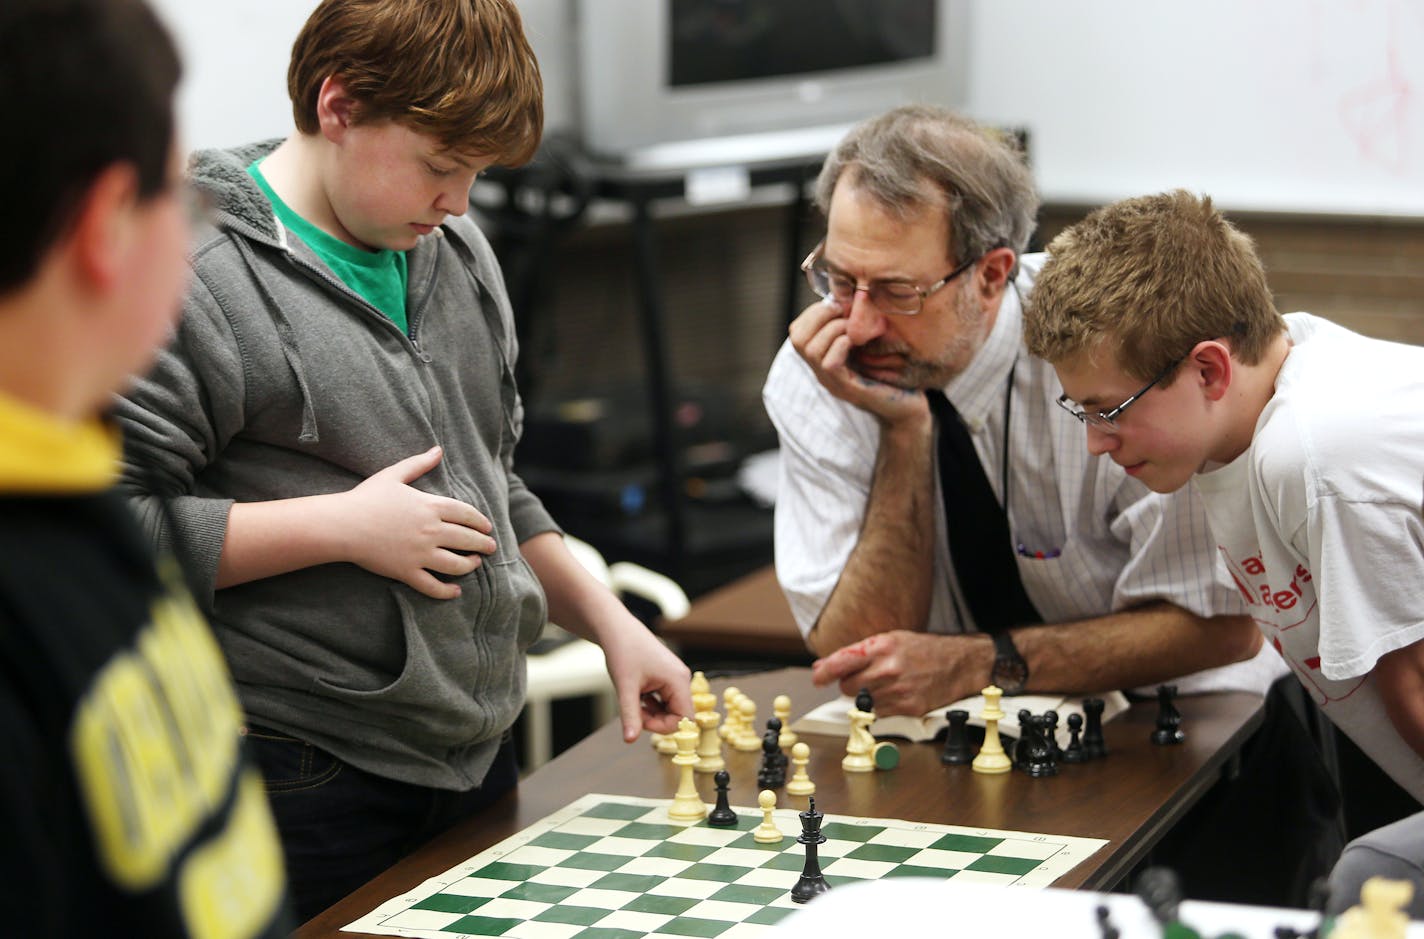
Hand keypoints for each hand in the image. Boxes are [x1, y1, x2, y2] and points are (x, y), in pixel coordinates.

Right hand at [340, 446, 495, 599]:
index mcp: (430, 506)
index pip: (466, 514)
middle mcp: (431, 530)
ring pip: (456, 564)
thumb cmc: (366, 497)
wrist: (342, 524)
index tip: (487, 527)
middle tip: (491, 547)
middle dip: (483, 544)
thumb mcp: (394, 474)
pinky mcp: (406, 572)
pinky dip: (447, 591)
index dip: (480, 522)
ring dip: (470, 565)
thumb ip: (419, 463)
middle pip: (467, 539)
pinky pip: (432, 586)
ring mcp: (420, 553)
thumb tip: (438, 450)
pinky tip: (456, 591)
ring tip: (476, 563)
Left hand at [598, 613, 693, 741]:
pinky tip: (637, 693)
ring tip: (634, 699)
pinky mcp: (667, 676)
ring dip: (652, 711)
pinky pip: (665, 699)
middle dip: (655, 719)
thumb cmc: (623, 651)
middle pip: (677, 714)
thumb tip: (630, 740)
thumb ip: (631, 715)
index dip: (663, 726)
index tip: (640, 721)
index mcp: (678, 680)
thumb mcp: (625, 687)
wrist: (616, 629)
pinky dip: (651, 702)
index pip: (684, 718)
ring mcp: (675, 677)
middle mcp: (681, 678)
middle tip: (634, 710)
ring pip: (669, 707)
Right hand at [787, 299, 929, 427]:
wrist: (908, 407)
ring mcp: (832, 382)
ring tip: (854, 329)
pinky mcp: (848, 389)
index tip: (839, 305)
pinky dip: (841, 345)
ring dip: (834, 329)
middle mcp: (822, 371)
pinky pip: (830, 364)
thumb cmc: (892, 372)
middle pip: (797, 339)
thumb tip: (849, 294)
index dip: (814, 312)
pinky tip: (856, 343)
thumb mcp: (869, 342)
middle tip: (845, 313)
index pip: (797, 331)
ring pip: (811, 350)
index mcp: (823, 358)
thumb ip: (855, 324)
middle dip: (820, 316)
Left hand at [810, 630, 988, 715]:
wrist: (960, 663)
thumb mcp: (890, 640)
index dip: (824, 672)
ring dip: (867, 697)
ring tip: (887, 684)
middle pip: (847, 687)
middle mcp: (888, 669)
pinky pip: (879, 713)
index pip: (842, 662)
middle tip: (864, 678)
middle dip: (850, 684)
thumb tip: (823, 666)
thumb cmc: (924, 649)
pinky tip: (896, 694)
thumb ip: (857, 653)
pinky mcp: (908, 708)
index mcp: (882, 647)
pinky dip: (882, 707)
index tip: (817, 678)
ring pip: (863, 702)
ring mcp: (898, 690)